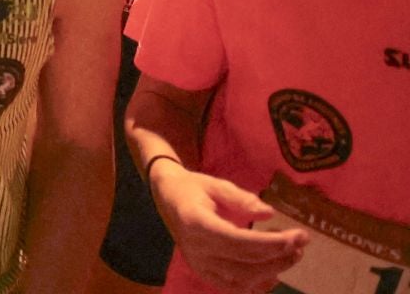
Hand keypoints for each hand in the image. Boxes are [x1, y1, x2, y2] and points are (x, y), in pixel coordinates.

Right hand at [152, 163, 305, 292]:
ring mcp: (199, 265)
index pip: (240, 241)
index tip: (299, 235)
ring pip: (243, 280)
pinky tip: (274, 272)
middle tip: (301, 243)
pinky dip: (257, 284)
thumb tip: (269, 213)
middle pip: (246, 263)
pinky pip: (235, 287)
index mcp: (196, 224)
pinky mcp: (204, 273)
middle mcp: (196, 250)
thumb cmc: (193, 188)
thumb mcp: (215, 185)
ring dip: (273, 271)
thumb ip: (241, 198)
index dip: (272, 243)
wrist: (167, 198)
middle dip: (279, 256)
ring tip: (292, 255)